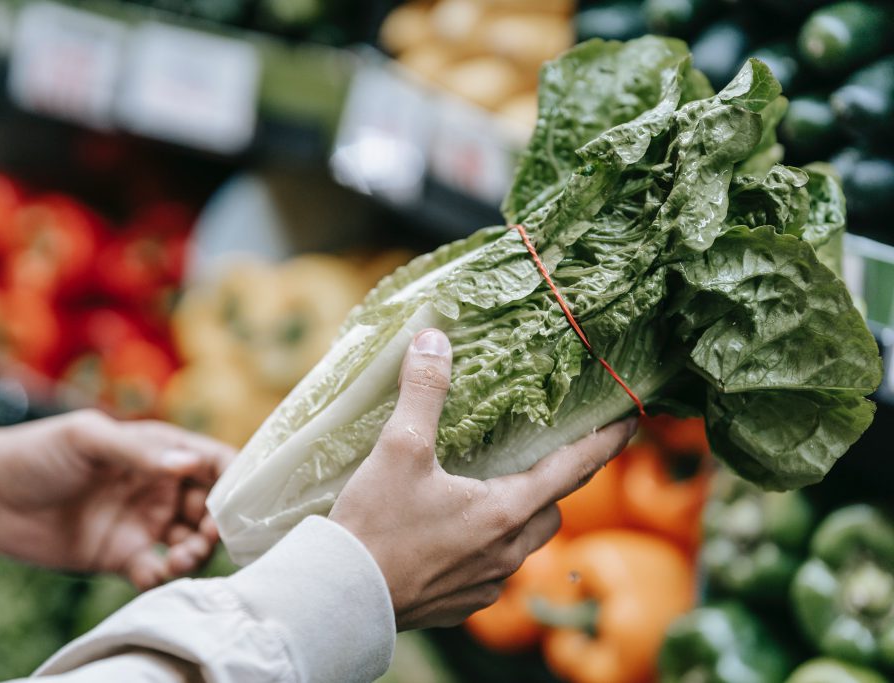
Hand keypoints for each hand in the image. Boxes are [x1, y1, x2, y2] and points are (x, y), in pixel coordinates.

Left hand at [0, 410, 234, 589]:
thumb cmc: (37, 452)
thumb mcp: (88, 438)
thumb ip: (139, 452)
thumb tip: (189, 464)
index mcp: (158, 450)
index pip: (212, 460)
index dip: (234, 478)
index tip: (240, 499)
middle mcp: (158, 485)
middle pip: (211, 505)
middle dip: (219, 522)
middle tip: (209, 536)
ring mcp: (142, 522)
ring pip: (191, 540)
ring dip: (197, 551)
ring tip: (180, 557)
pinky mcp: (122, 555)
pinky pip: (158, 570)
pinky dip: (165, 576)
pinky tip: (154, 572)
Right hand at [329, 329, 636, 629]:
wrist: (342, 598)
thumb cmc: (376, 524)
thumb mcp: (399, 448)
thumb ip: (423, 391)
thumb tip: (433, 339)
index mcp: (505, 511)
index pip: (572, 470)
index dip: (604, 444)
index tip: (631, 423)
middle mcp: (506, 552)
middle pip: (550, 511)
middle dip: (553, 484)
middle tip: (541, 457)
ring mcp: (486, 584)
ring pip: (522, 545)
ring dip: (519, 517)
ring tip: (492, 494)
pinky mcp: (460, 605)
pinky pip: (490, 572)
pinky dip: (486, 548)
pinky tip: (454, 536)